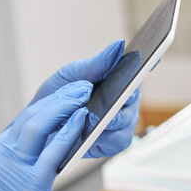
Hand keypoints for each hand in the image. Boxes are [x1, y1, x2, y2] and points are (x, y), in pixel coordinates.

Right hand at [0, 80, 92, 190]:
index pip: (21, 122)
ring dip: (65, 105)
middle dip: (59, 97)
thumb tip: (42, 161)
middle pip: (31, 115)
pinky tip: (82, 121)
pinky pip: (52, 151)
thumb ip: (15, 171)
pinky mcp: (28, 184)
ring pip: (39, 124)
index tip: (64, 96)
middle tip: (81, 86)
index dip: (47, 106)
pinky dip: (69, 132)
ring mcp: (12, 168)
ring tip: (84, 94)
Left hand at [32, 40, 141, 158]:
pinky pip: (116, 141)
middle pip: (132, 101)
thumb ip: (96, 64)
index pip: (137, 74)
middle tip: (105, 98)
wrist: (40, 124)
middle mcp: (124, 104)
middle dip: (119, 100)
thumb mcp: (73, 74)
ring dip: (108, 121)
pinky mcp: (112, 145)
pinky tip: (87, 132)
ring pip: (126, 123)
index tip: (150, 61)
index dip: (144, 68)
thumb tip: (118, 46)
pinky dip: (102, 137)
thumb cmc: (58, 96)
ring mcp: (121, 125)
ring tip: (89, 117)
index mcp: (119, 83)